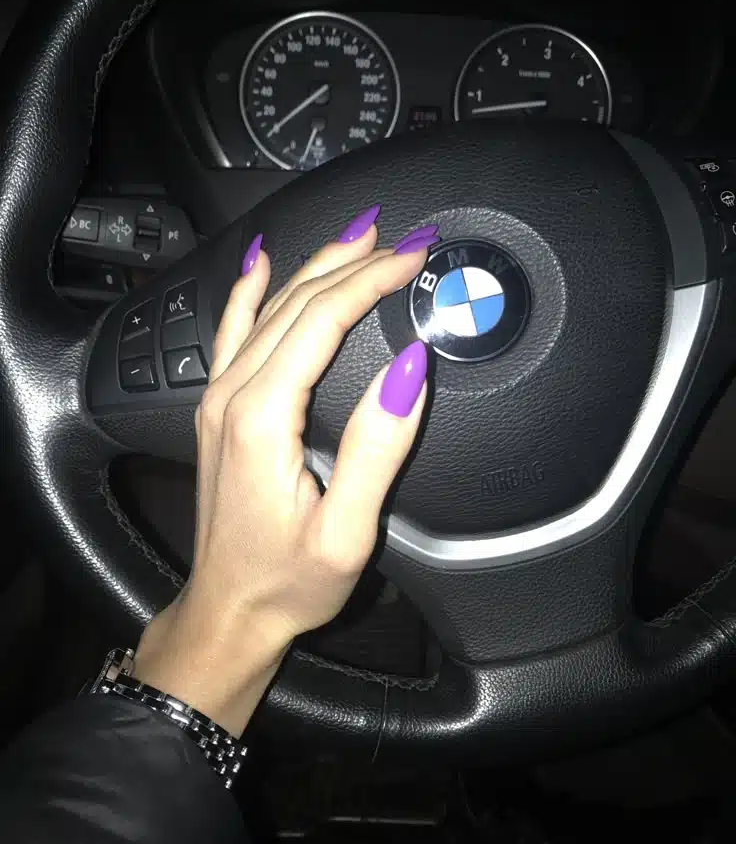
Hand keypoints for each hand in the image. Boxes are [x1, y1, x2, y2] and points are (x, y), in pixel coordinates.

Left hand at [134, 207, 437, 734]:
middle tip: (402, 239)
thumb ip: (378, 446)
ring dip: (315, 266)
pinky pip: (232, 332)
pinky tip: (259, 262)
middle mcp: (232, 397)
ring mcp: (218, 399)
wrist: (229, 609)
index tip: (414, 257)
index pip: (322, 320)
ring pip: (268, 308)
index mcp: (262, 418)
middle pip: (296, 303)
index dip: (372, 279)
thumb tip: (409, 372)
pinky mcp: (218, 410)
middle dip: (354, 263)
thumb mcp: (346, 531)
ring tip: (356, 235)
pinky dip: (248, 290)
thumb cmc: (287, 580)